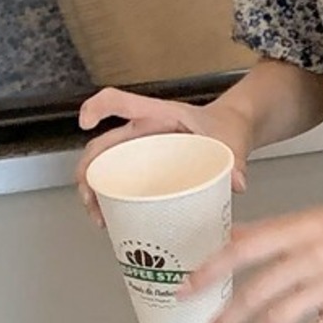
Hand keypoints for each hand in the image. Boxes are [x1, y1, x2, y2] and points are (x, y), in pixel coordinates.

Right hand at [75, 88, 255, 225]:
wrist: (233, 131)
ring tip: (99, 217)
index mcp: (159, 115)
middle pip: (103, 145)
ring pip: (107, 166)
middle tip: (90, 198)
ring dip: (95, 190)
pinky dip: (114, 199)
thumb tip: (237, 183)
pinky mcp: (149, 169)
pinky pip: (125, 181)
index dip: (97, 108)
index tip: (85, 123)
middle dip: (88, 171)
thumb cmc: (225, 126)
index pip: (119, 102)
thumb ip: (235, 159)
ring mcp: (144, 151)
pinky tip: (116, 219)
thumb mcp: (231, 139)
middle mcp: (144, 132)